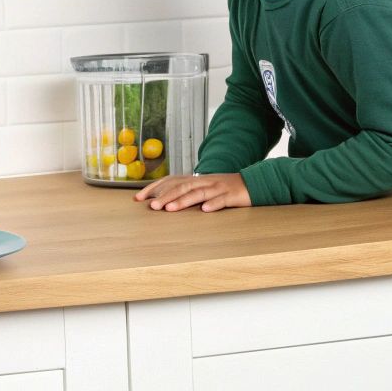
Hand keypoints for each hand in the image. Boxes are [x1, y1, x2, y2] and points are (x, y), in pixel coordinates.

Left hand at [134, 172, 251, 212]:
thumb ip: (186, 193)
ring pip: (199, 193)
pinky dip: (213, 204)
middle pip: (182, 187)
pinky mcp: (232, 196)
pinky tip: (204, 210)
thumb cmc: (224, 189)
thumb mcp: (203, 189)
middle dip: (165, 196)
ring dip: (183, 201)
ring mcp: (218, 188)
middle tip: (152, 207)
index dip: (154, 188)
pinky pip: (222, 200)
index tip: (138, 198)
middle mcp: (204, 181)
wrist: (253, 183)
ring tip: (170, 209)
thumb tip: (162, 201)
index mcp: (196, 180)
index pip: (171, 181)